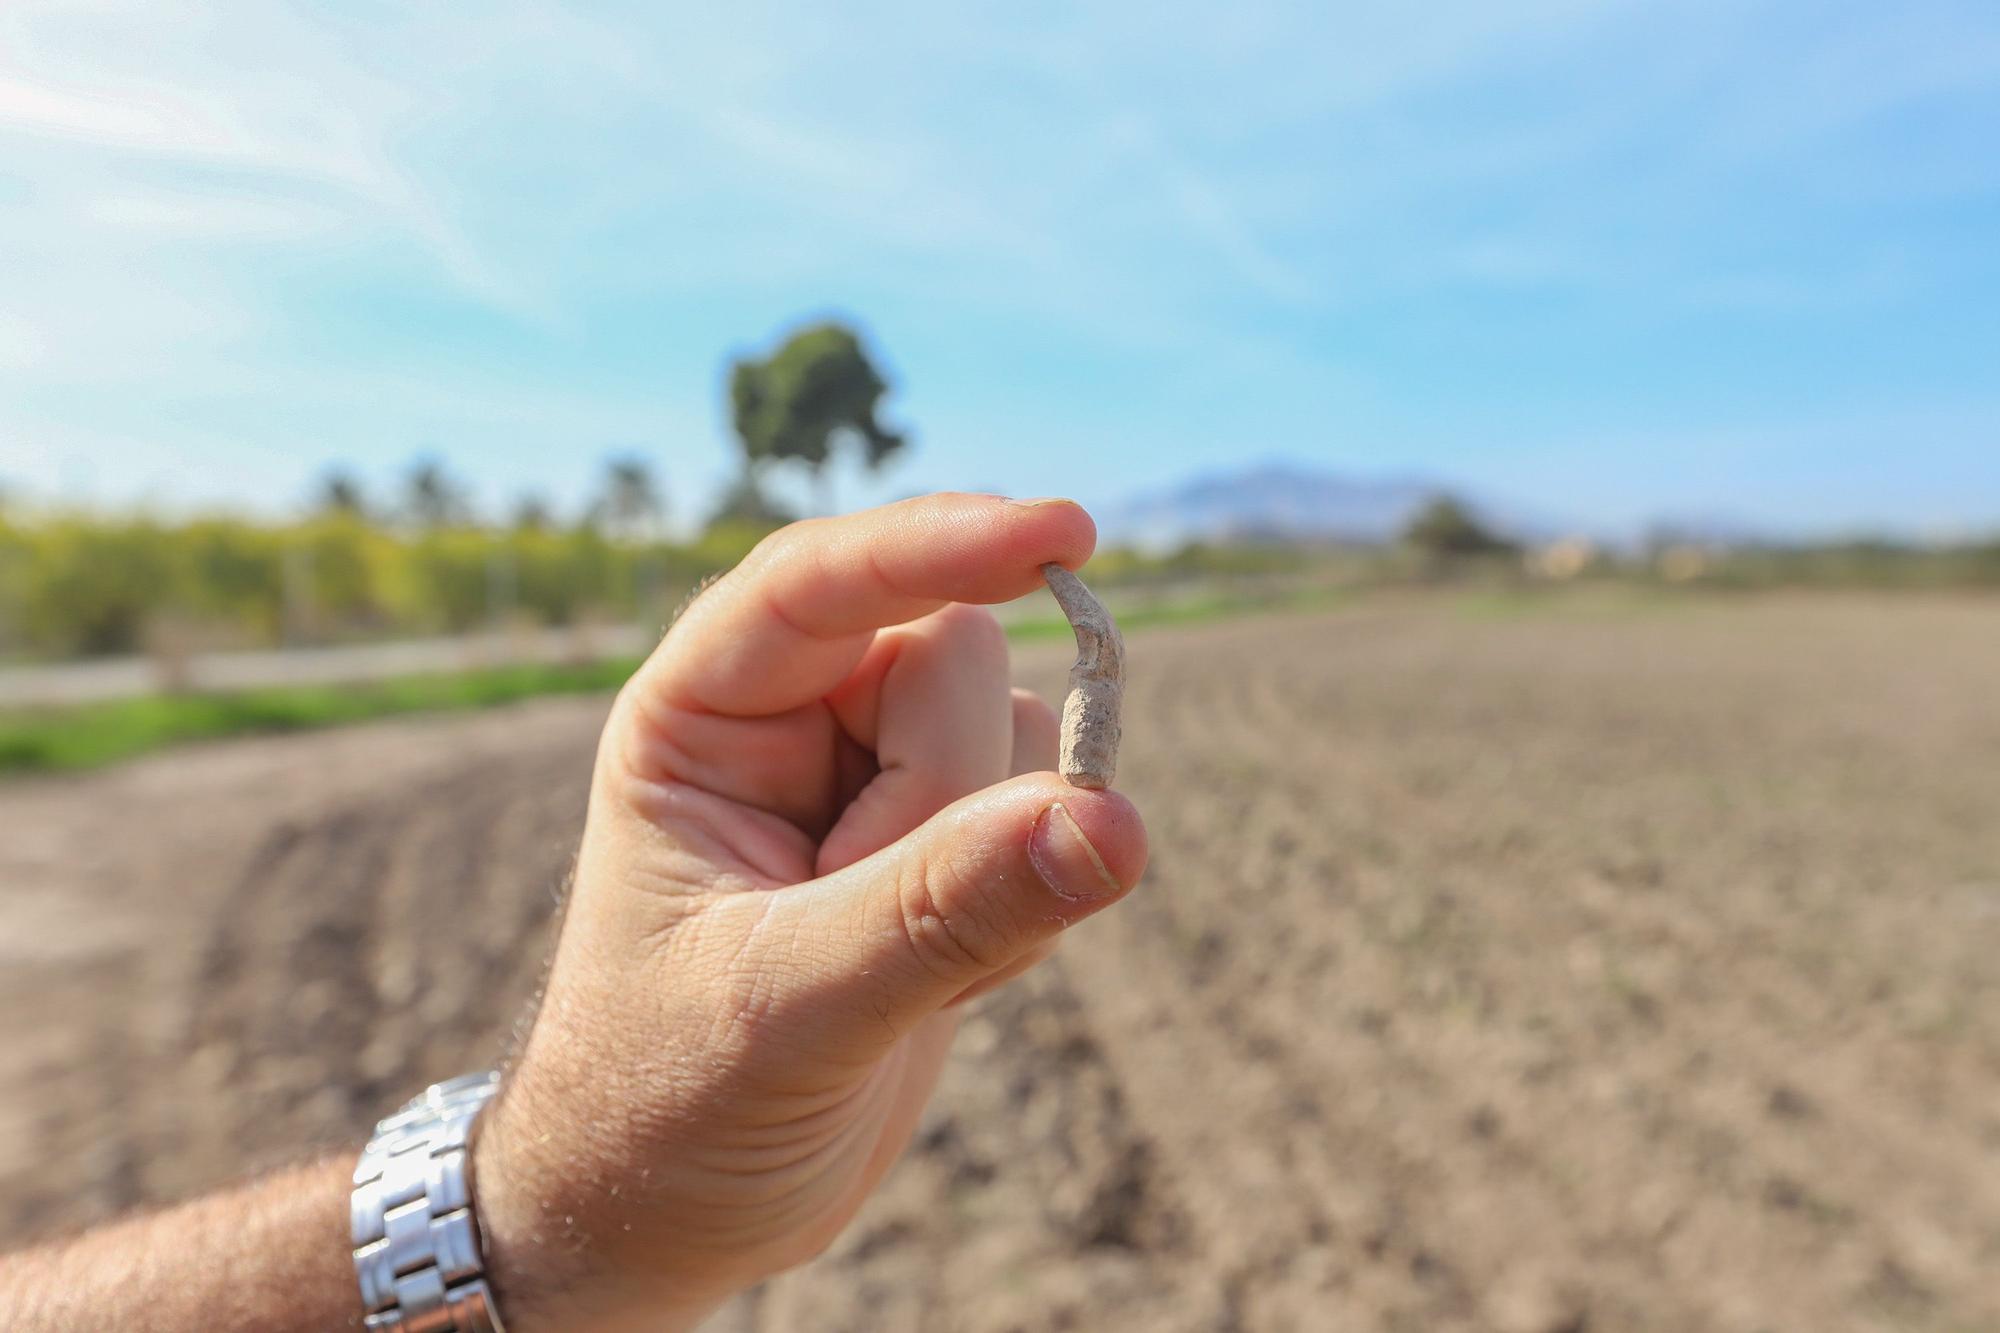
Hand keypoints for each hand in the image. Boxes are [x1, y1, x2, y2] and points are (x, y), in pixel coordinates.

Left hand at [473, 493, 1147, 1330]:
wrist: (673, 1210)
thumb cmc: (666, 1104)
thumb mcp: (786, 1007)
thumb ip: (942, 912)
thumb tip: (1111, 822)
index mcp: (699, 716)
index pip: (822, 582)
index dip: (941, 546)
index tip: (1066, 536)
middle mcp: (791, 723)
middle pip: (953, 655)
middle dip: (945, 793)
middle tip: (866, 920)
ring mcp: (876, 782)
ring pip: (1022, 736)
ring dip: (989, 860)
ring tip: (883, 969)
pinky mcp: (944, 847)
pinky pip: (1052, 821)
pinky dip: (1020, 912)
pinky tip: (925, 988)